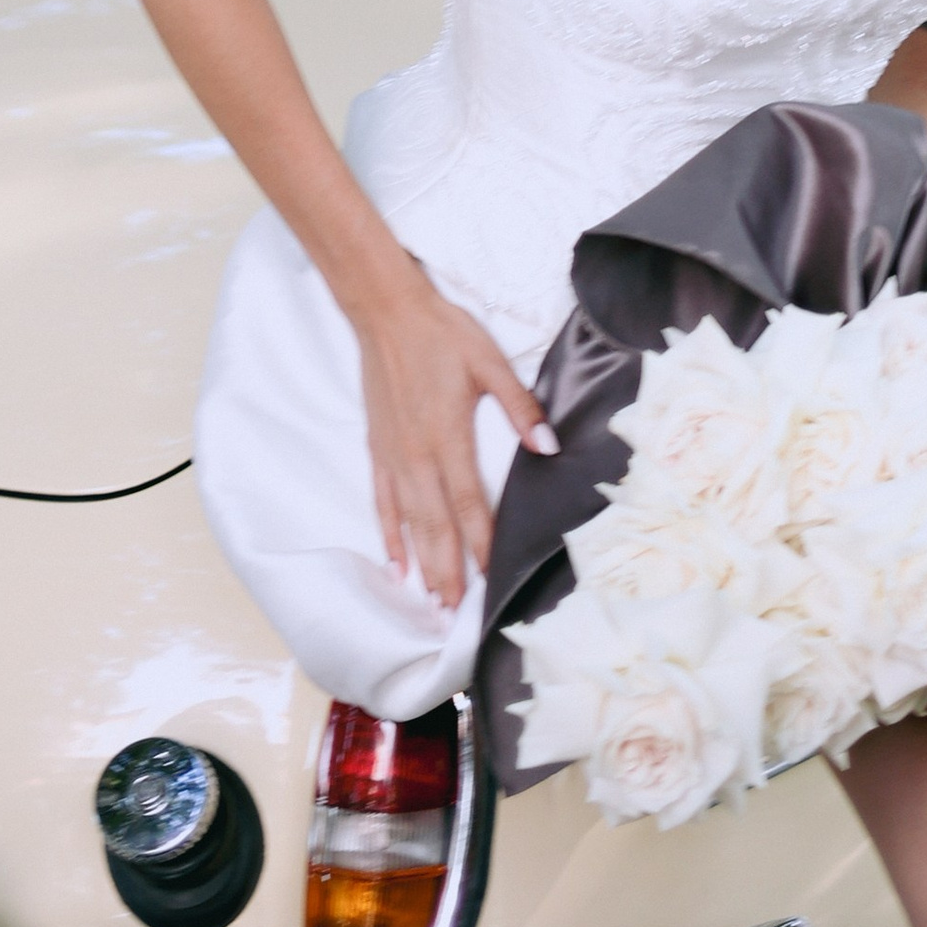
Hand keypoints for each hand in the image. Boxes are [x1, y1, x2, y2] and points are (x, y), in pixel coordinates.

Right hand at [353, 263, 556, 612]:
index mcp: (449, 439)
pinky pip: (383, 502)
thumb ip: (519, 408)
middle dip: (449, 573)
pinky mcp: (377, 448)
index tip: (493, 580)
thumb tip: (548, 448)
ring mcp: (394, 456)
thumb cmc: (441, 333)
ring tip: (431, 602)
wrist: (386, 311)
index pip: (470, 506)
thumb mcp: (490, 363)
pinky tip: (395, 562)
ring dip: (422, 564)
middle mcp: (418, 457)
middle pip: (436, 527)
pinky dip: (390, 535)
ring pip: (409, 523)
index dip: (482, 546)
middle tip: (457, 615)